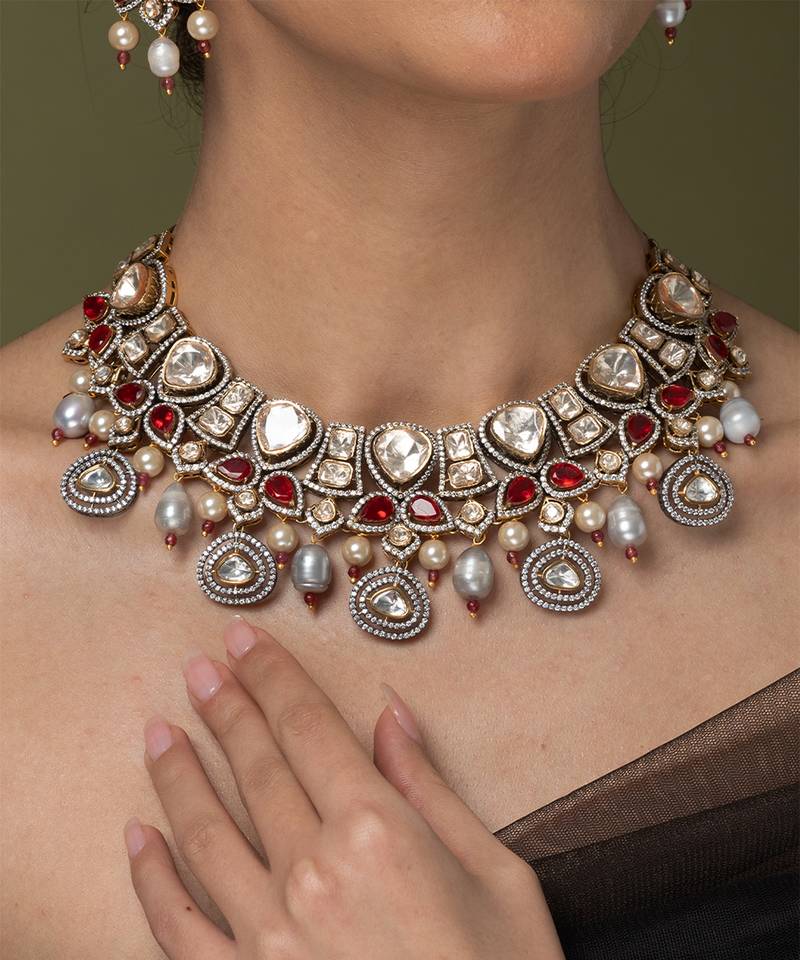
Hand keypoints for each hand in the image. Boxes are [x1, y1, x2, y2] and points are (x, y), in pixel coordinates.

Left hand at [125, 616, 564, 958]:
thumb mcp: (498, 874)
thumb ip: (433, 789)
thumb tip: (392, 718)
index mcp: (379, 832)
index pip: (309, 727)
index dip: (272, 675)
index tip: (244, 641)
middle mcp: (313, 873)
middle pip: (257, 765)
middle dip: (225, 708)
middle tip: (200, 667)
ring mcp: (269, 936)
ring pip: (204, 832)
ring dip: (179, 775)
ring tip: (160, 732)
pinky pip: (176, 925)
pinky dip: (150, 876)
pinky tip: (137, 836)